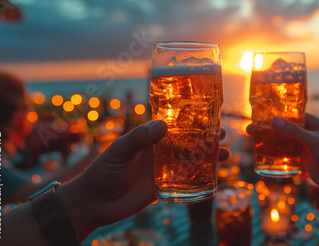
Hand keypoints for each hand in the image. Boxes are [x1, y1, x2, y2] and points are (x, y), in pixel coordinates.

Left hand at [59, 120, 227, 238]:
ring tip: (225, 155)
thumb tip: (163, 126)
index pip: (174, 126)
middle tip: (223, 135)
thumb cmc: (103, 171)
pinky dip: (200, 177)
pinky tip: (214, 175)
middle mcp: (159, 152)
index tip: (208, 116)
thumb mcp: (120, 150)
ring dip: (208, 157)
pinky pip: (185, 181)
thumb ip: (139, 137)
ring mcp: (162, 170)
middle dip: (206, 138)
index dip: (192, 121)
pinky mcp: (163, 187)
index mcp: (149, 139)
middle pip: (188, 142)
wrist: (94, 203)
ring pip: (190, 160)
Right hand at [246, 113, 318, 191]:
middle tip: (251, 128)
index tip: (263, 113)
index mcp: (317, 125)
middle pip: (286, 129)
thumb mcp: (313, 141)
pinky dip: (276, 155)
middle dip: (270, 129)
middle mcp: (311, 135)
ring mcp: (307, 148)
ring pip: (285, 143)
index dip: (279, 114)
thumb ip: (294, 132)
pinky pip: (287, 156)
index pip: (295, 115)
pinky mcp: (305, 161)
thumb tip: (274, 120)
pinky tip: (263, 154)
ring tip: (253, 140)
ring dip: (270, 142)